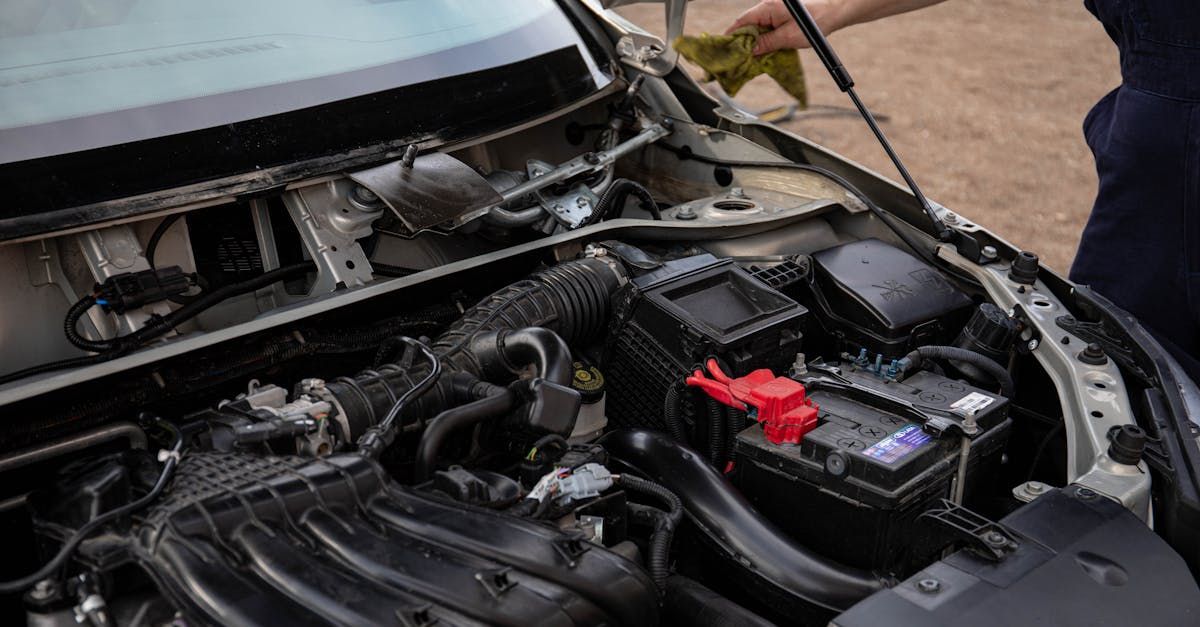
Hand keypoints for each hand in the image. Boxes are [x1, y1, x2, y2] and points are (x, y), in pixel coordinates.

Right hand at [725, 0, 845, 54]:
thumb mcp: (788, 37)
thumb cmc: (815, 22)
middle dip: (740, 43)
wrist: (833, 14)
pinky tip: (760, 54)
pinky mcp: (779, 19)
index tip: (723, 50)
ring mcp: (773, 14)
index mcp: (767, 8)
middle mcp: (767, 9)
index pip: (742, 22)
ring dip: (752, 44)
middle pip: (746, 26)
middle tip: (734, 60)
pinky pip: (764, 31)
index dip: (731, 36)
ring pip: (755, 30)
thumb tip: (749, 51)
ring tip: (746, 60)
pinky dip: (761, 42)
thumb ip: (767, 44)